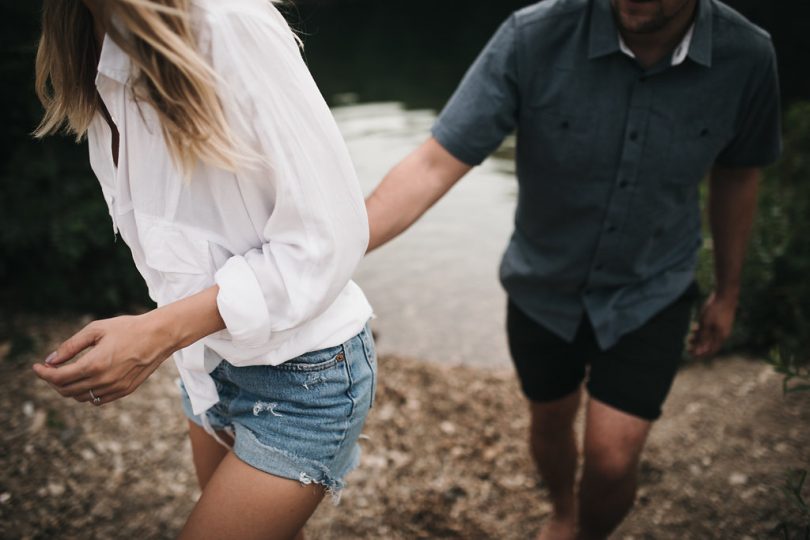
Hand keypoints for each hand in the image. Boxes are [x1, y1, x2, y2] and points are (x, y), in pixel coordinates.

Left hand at [32, 313, 177, 405]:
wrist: (159, 336)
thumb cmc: (128, 328)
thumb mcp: (96, 329)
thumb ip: (71, 346)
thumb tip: (50, 360)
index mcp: (94, 364)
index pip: (59, 378)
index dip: (43, 374)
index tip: (36, 367)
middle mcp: (103, 380)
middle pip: (66, 390)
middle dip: (53, 381)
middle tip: (50, 370)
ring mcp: (115, 388)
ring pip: (81, 397)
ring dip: (69, 389)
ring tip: (67, 374)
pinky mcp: (124, 391)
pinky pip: (97, 400)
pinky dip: (86, 393)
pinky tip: (86, 381)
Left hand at [688, 292, 737, 358]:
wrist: (725, 295)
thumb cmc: (715, 309)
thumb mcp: (706, 324)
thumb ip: (703, 338)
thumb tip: (699, 351)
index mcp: (721, 337)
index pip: (710, 351)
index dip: (700, 354)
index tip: (690, 353)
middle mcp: (723, 334)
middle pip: (709, 344)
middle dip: (698, 346)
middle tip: (687, 345)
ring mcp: (722, 327)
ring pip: (709, 336)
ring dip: (699, 338)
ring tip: (689, 336)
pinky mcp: (720, 321)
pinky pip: (710, 329)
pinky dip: (702, 330)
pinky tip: (695, 327)